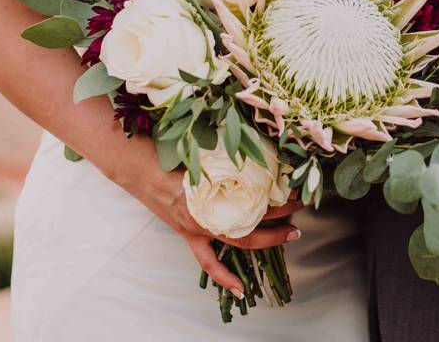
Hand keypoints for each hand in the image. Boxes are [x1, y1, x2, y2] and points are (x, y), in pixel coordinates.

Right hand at [111, 138, 303, 296]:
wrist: (138, 169)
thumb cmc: (168, 156)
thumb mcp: (200, 154)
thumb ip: (225, 157)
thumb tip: (255, 148)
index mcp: (210, 194)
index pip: (252, 200)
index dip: (276, 199)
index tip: (296, 190)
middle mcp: (207, 214)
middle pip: (251, 220)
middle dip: (280, 214)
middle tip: (301, 205)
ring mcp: (198, 228)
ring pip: (238, 241)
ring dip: (266, 239)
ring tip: (290, 235)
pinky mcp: (190, 234)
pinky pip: (209, 262)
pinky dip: (225, 276)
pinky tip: (241, 290)